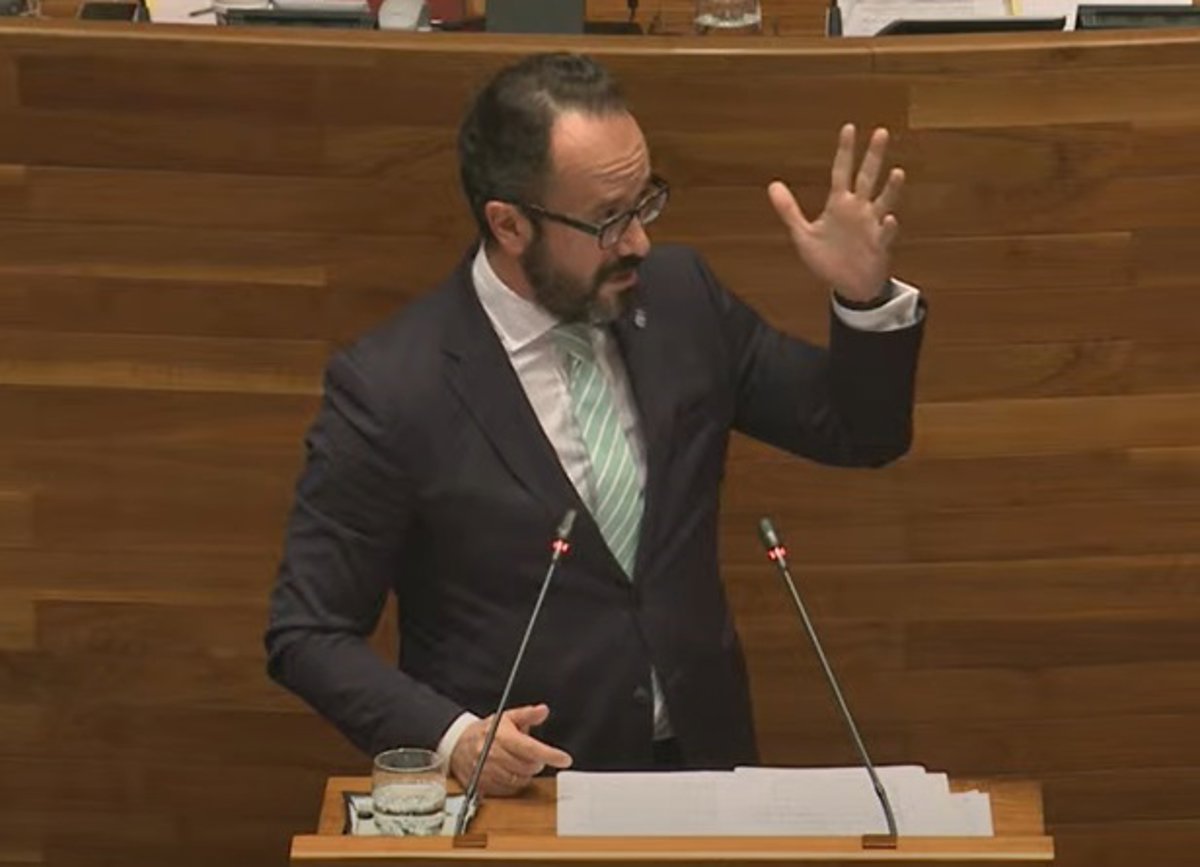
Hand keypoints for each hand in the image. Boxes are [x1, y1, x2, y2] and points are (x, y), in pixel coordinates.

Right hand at [449, 704, 572, 796]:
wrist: (458, 744)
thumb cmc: (486, 731)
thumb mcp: (507, 718)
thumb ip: (527, 715)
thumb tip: (543, 710)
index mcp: (501, 736)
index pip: (530, 748)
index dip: (549, 754)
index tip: (564, 759)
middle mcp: (492, 754)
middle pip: (526, 767)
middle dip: (537, 764)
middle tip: (536, 758)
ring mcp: (485, 771)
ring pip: (517, 780)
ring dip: (525, 774)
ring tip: (522, 764)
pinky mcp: (481, 784)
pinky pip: (506, 791)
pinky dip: (514, 784)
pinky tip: (512, 773)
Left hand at [768, 124, 905, 303]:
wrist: (846, 286)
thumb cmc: (828, 258)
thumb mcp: (802, 233)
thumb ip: (789, 209)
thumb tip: (773, 184)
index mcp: (839, 204)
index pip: (842, 171)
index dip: (845, 150)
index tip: (850, 128)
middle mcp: (858, 210)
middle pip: (867, 177)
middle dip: (873, 156)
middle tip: (881, 132)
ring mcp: (871, 226)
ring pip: (884, 201)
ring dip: (891, 188)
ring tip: (897, 172)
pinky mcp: (879, 246)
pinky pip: (885, 234)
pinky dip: (888, 227)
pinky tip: (890, 218)